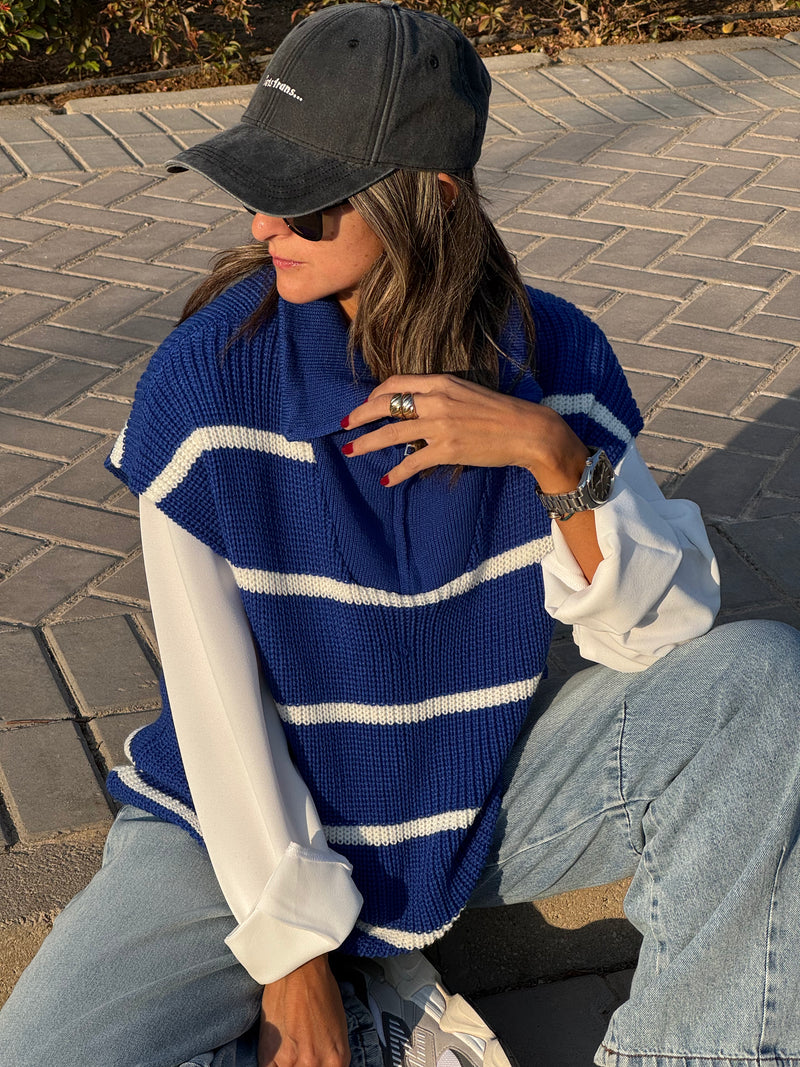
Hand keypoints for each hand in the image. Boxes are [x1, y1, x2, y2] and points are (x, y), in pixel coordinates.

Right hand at [258, 954, 349, 1066]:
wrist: (298, 968)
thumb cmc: (321, 990)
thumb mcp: (339, 1028)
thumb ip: (331, 1055)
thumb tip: (323, 1065)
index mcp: (337, 1059)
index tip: (314, 1061)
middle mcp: (315, 1065)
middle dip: (306, 1064)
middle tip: (302, 1048)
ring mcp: (290, 1062)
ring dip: (289, 1063)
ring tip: (289, 1045)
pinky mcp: (268, 1055)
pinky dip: (273, 1063)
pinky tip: (277, 1049)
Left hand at [342, 373, 588, 489]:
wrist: (527, 430)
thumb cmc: (500, 412)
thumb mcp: (467, 393)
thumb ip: (441, 395)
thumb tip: (416, 407)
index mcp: (442, 382)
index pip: (396, 384)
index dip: (375, 394)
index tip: (366, 405)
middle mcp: (437, 401)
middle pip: (385, 405)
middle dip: (360, 415)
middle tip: (344, 425)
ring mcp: (440, 426)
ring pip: (391, 434)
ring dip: (367, 443)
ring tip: (351, 451)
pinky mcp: (447, 449)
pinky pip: (412, 462)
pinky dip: (396, 472)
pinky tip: (386, 479)